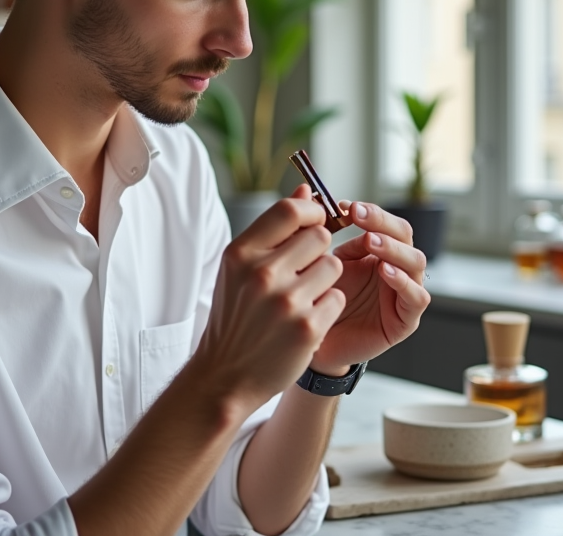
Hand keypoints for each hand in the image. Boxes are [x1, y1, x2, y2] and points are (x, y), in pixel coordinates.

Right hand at [192, 196, 346, 411]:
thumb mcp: (240, 268)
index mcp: (241, 254)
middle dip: (318, 250)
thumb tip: (306, 188)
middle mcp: (262, 274)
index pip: (289, 210)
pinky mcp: (308, 328)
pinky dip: (327, 308)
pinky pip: (336, 299)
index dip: (310, 210)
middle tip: (303, 270)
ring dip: (325, 280)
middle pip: (319, 236)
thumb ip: (273, 229)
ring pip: (333, 267)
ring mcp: (286, 302)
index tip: (314, 221)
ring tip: (302, 297)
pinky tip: (305, 321)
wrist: (225, 375)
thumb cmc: (235, 316)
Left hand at [304, 191, 429, 374]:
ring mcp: (402, 293)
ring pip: (415, 262)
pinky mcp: (404, 321)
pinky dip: (404, 283)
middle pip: (404, 234)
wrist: (308, 345)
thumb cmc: (315, 301)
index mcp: (375, 251)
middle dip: (382, 222)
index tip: (344, 206)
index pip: (384, 221)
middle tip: (358, 217)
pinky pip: (416, 298)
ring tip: (371, 242)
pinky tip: (385, 273)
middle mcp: (393, 267)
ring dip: (394, 248)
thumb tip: (305, 188)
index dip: (369, 211)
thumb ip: (313, 227)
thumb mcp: (314, 260)